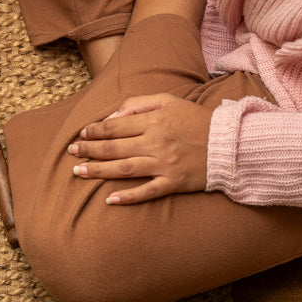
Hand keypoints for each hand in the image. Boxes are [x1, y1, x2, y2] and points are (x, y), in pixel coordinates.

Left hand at [67, 93, 211, 203]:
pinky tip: (110, 200)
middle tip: (71, 153)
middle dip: (89, 150)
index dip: (95, 130)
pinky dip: (128, 197)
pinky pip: (147, 192)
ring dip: (98, 171)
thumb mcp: (170, 101)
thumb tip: (113, 116)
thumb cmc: (197, 120)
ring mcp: (165, 165)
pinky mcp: (174, 183)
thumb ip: (139, 104)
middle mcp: (157, 143)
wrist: (230, 144)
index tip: (82, 134)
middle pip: (114, 148)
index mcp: (155, 121)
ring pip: (124, 169)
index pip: (115, 126)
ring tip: (78, 172)